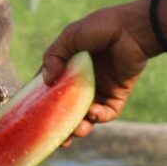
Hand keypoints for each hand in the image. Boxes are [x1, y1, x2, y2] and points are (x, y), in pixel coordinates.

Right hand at [41, 0, 159, 142]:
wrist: (134, 28)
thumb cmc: (102, 27)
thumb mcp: (71, 36)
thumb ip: (54, 56)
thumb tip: (47, 81)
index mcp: (68, 68)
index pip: (51, 90)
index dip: (41, 103)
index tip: (32, 117)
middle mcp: (82, 82)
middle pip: (67, 109)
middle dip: (61, 125)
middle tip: (57, 138)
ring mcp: (99, 90)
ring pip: (86, 116)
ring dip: (80, 127)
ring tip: (75, 132)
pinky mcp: (116, 95)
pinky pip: (106, 113)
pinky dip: (98, 116)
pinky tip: (93, 113)